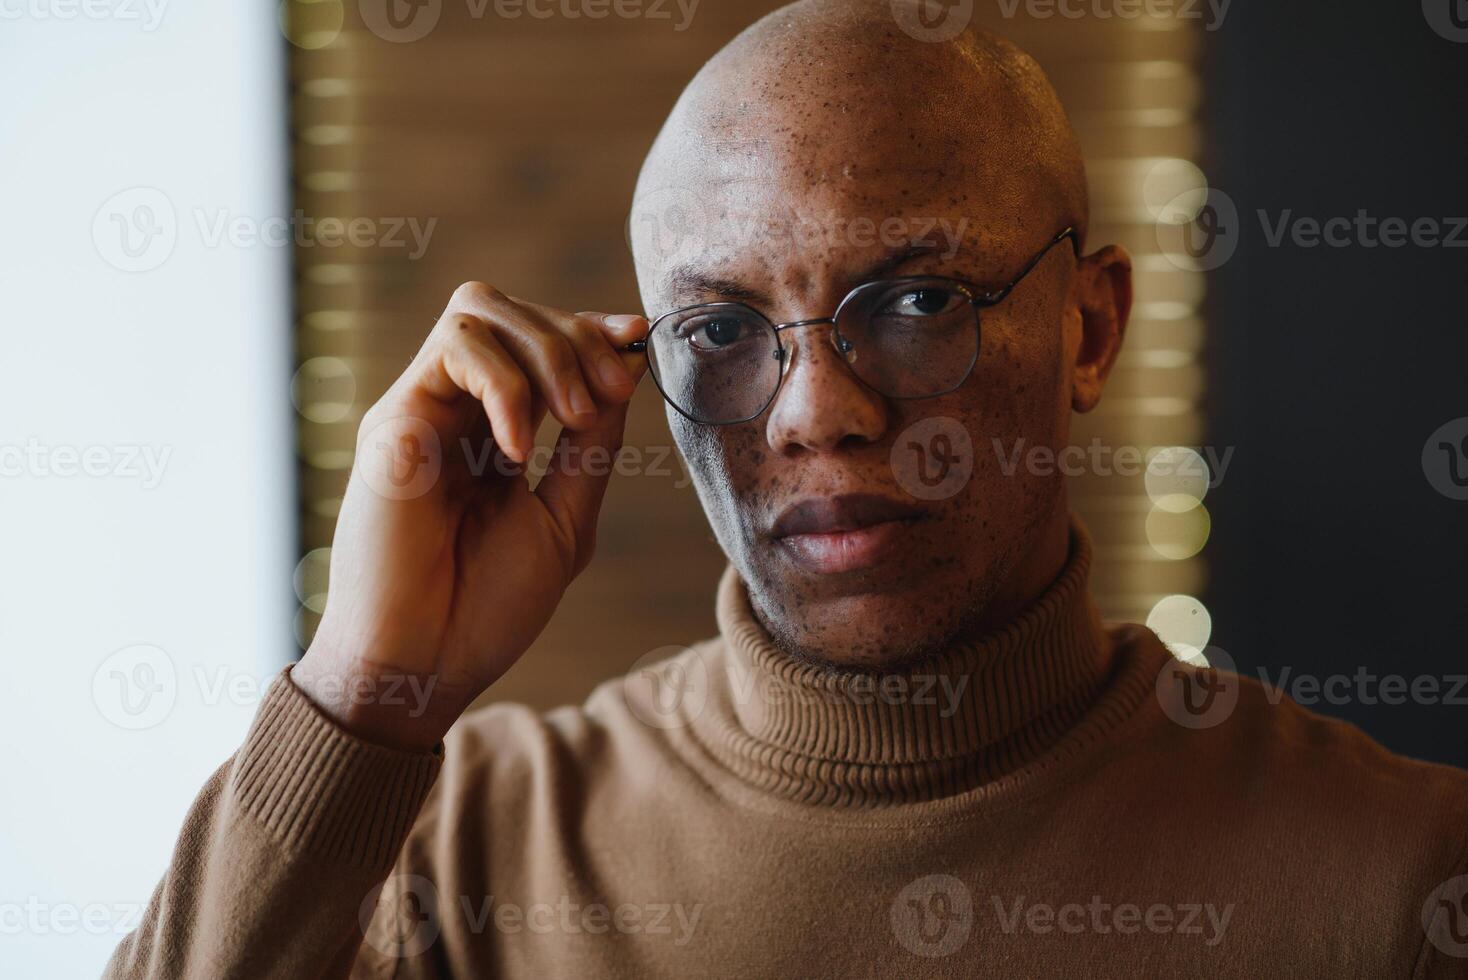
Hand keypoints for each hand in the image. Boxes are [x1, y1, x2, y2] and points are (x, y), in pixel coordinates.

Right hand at [292, 282, 648, 749]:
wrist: (424, 665)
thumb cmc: (487, 608)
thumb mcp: (565, 519)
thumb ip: (592, 447)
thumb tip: (626, 369)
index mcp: (497, 433)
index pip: (538, 341)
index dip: (590, 331)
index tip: (638, 341)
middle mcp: (456, 410)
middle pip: (512, 311)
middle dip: (576, 337)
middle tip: (606, 399)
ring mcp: (424, 409)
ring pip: (480, 310)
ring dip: (545, 351)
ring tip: (574, 418)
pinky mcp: (395, 420)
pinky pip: (455, 347)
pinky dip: (504, 383)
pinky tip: (518, 450)